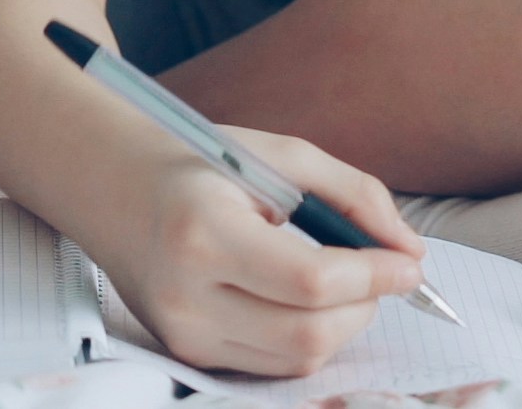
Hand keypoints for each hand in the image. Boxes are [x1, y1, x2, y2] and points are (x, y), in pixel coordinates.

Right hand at [84, 128, 427, 377]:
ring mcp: (183, 332)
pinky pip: (274, 365)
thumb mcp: (276, 155)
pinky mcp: (187, 352)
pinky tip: (307, 301)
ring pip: (298, 358)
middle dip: (367, 305)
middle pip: (309, 333)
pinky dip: (309, 339)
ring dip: (343, 325)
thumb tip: (410, 248)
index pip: (309, 281)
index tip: (410, 263)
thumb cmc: (199, 163)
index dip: (373, 276)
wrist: (111, 187)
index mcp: (203, 230)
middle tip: (382, 271)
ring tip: (345, 282)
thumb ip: (353, 194)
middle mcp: (186, 293)